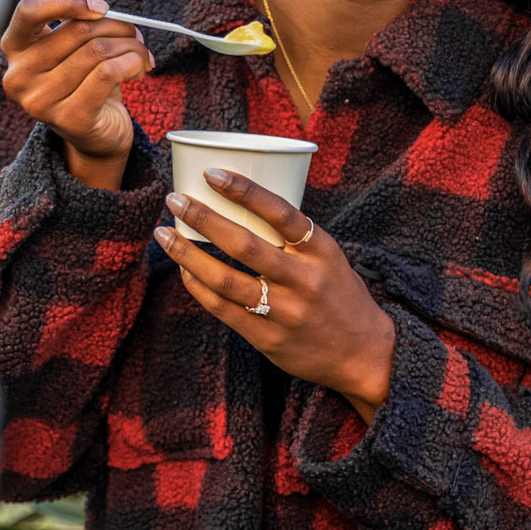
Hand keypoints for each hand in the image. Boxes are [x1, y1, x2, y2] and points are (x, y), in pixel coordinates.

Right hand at [0, 0, 152, 189]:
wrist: (96, 135)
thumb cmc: (84, 81)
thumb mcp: (74, 41)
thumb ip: (66, 6)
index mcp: (14, 49)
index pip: (30, 10)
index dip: (68, 0)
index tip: (101, 7)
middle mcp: (18, 76)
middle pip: (77, 31)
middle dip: (116, 26)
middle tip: (134, 31)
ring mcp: (40, 101)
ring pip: (97, 52)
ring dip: (130, 46)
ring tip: (141, 51)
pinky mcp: (69, 118)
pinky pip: (108, 74)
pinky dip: (133, 63)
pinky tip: (141, 67)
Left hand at [158, 171, 395, 422]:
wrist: (365, 356)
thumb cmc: (341, 296)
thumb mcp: (329, 258)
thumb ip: (294, 238)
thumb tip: (241, 206)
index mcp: (321, 251)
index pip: (281, 212)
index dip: (245, 190)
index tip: (211, 173)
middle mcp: (303, 280)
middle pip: (244, 244)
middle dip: (203, 218)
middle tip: (175, 200)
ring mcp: (284, 311)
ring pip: (225, 279)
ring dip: (188, 254)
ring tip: (165, 235)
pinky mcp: (268, 338)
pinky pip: (223, 309)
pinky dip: (198, 287)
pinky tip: (184, 270)